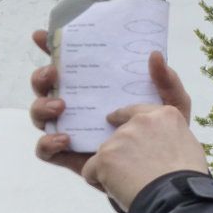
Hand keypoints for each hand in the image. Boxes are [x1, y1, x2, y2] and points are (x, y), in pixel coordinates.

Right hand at [29, 29, 192, 179]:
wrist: (161, 176)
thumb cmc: (164, 135)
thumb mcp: (172, 106)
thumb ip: (167, 81)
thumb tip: (154, 55)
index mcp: (99, 87)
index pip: (70, 63)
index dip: (51, 47)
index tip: (40, 36)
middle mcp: (80, 105)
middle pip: (46, 86)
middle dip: (42, 76)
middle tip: (54, 73)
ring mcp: (71, 129)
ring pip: (40, 114)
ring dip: (42, 106)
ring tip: (60, 106)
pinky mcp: (69, 156)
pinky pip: (45, 150)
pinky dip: (47, 143)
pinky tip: (65, 138)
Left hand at [82, 103, 209, 210]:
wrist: (175, 199)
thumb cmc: (186, 179)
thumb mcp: (189, 145)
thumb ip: (168, 137)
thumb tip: (159, 146)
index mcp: (164, 116)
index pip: (136, 110)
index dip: (123, 117)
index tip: (113, 121)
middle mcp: (141, 121)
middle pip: (119, 135)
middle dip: (122, 151)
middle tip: (135, 172)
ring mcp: (121, 138)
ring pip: (106, 154)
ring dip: (113, 168)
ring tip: (131, 185)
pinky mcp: (105, 157)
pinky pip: (91, 170)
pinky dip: (98, 181)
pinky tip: (116, 191)